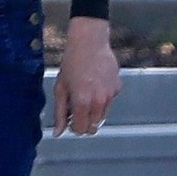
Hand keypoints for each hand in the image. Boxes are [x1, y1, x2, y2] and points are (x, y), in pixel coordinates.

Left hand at [53, 16, 119, 137]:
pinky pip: (109, 101)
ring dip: (94, 111)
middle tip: (77, 107)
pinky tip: (96, 83)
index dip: (74, 127)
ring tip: (86, 93)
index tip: (70, 120)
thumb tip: (58, 133)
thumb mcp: (61, 88)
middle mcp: (99, 101)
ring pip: (103, 115)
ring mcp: (111, 95)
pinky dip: (103, 98)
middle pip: (94, 125)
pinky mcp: (118, 87)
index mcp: (83, 102)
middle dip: (84, 121)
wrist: (90, 42)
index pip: (81, 129)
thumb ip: (60, 113)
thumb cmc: (72, 63)